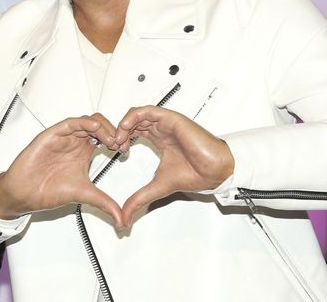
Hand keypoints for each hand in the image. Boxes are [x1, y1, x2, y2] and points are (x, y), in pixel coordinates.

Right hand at [0, 114, 124, 227]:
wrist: (25, 194)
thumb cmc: (48, 191)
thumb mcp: (84, 195)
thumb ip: (104, 203)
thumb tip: (122, 220)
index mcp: (83, 150)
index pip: (105, 136)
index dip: (118, 139)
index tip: (126, 150)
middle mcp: (74, 141)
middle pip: (99, 125)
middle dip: (113, 131)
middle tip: (121, 143)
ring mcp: (63, 136)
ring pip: (86, 121)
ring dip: (101, 127)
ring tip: (111, 138)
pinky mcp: (51, 135)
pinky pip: (69, 123)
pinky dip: (83, 123)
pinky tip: (95, 129)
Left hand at [116, 106, 233, 226]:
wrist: (213, 171)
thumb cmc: (194, 174)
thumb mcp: (157, 187)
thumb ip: (140, 198)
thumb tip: (125, 216)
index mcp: (159, 139)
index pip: (133, 131)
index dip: (120, 138)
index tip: (115, 151)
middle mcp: (162, 129)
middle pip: (133, 121)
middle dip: (119, 131)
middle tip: (113, 145)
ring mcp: (166, 123)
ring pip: (138, 114)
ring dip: (124, 124)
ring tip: (118, 139)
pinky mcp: (171, 119)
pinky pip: (148, 110)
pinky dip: (133, 117)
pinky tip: (126, 129)